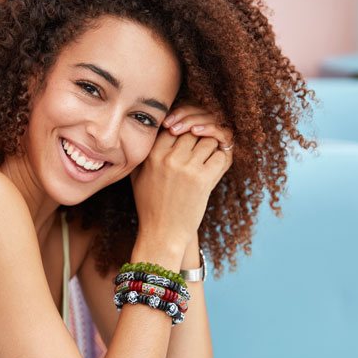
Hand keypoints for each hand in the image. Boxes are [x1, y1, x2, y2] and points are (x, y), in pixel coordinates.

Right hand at [130, 106, 232, 249]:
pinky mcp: (203, 179)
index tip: (187, 139)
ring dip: (211, 148)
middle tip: (201, 148)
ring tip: (206, 159)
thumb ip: (146, 151)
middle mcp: (168, 157)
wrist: (161, 233)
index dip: (183, 130)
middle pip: (193, 130)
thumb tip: (161, 127)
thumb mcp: (138, 175)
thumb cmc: (150, 204)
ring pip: (209, 140)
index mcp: (151, 154)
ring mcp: (187, 168)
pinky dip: (220, 161)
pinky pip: (219, 156)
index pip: (173, 125)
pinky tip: (212, 170)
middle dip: (199, 137)